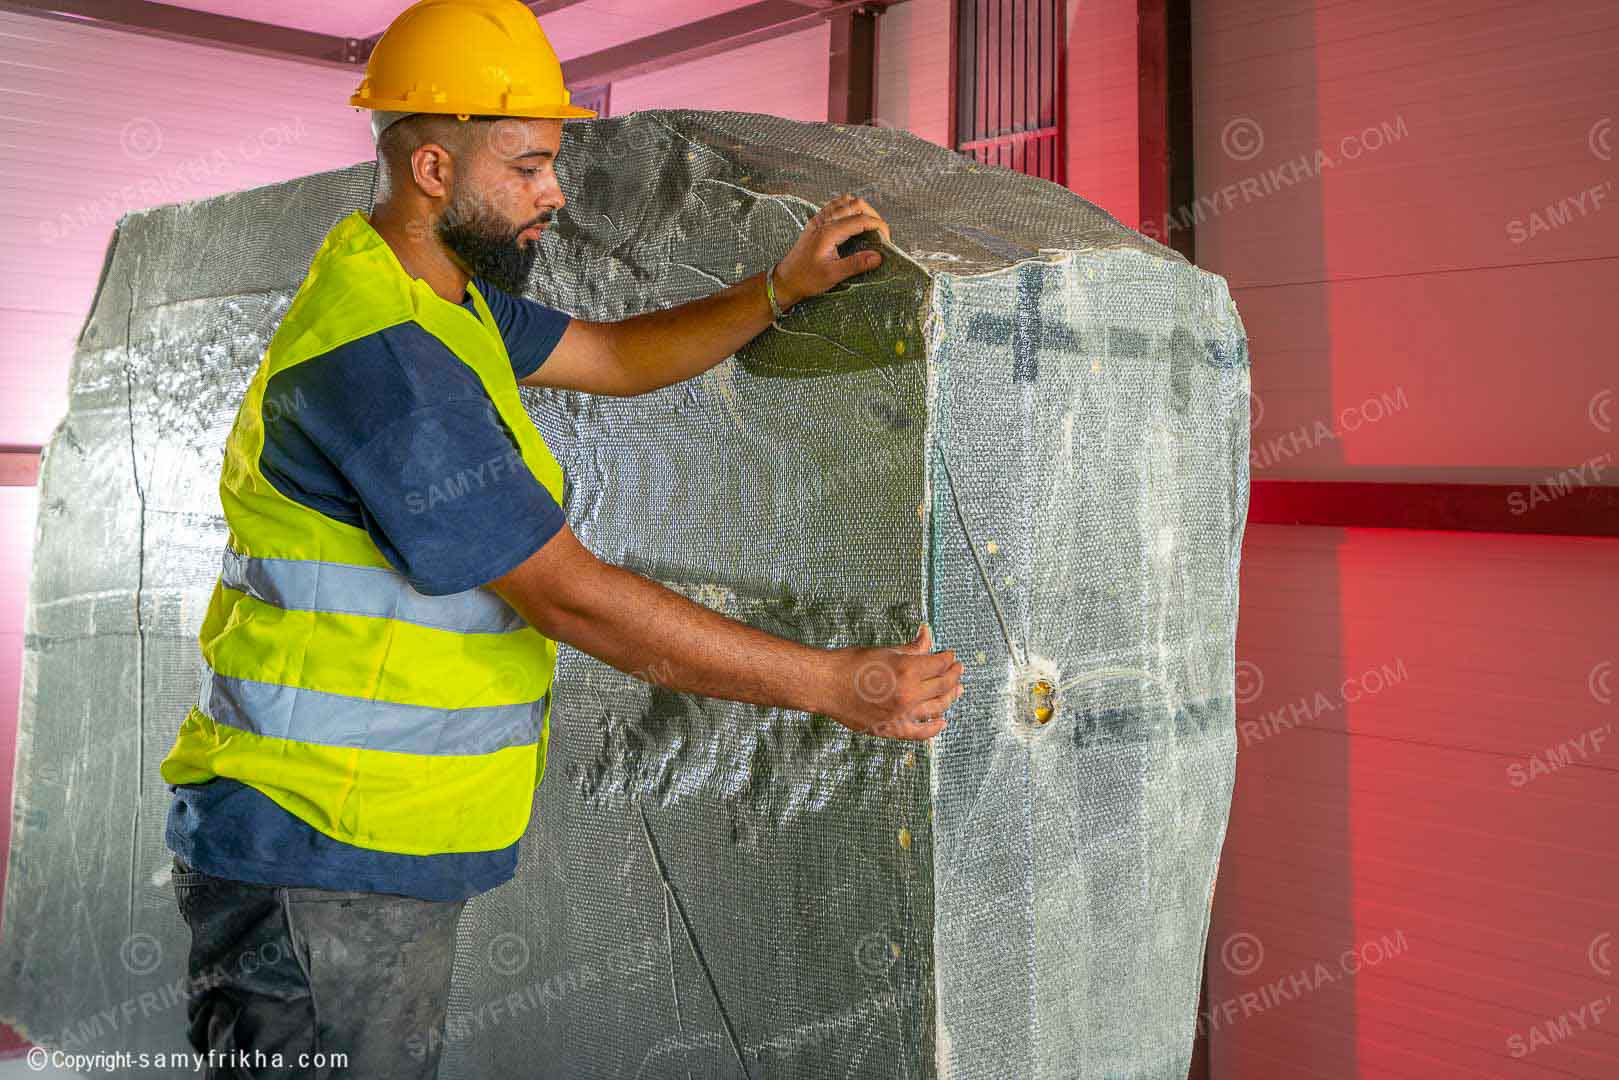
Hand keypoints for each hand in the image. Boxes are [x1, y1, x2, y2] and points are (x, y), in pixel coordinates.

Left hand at [772, 194, 890, 310]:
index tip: (887, 239)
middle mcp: (824, 221)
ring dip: (860, 209)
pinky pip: (835, 205)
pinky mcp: (816, 222)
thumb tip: (878, 257)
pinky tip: (853, 221)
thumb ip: (856, 264)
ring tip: (869, 226)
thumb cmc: (807, 279)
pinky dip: (848, 208)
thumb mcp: (833, 275)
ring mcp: (819, 219)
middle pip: (855, 204)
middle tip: (880, 232)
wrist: (786, 279)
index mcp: (829, 232)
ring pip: (844, 201)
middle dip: (872, 214)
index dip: (878, 226)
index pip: (860, 219)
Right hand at [821, 623, 961, 740]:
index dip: (948, 659)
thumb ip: (911, 647)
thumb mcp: (885, 650)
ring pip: (937, 707)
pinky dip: (934, 728)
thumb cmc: (851, 663)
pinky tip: (942, 721)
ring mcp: (901, 714)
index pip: (939, 664)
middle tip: (957, 670)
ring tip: (957, 690)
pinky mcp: (892, 728)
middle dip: (953, 675)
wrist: (826, 685)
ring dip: (950, 697)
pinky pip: (920, 733)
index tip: (950, 656)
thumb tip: (927, 634)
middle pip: (942, 685)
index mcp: (907, 670)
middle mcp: (908, 694)